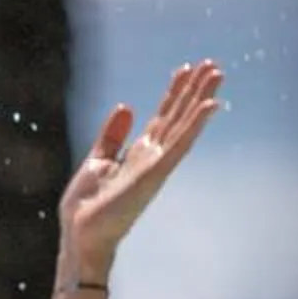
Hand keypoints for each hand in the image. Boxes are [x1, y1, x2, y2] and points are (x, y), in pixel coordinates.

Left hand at [60, 59, 222, 275]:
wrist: (80, 233)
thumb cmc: (86, 206)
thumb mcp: (97, 161)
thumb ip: (113, 135)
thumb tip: (127, 106)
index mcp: (138, 153)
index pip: (163, 117)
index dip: (175, 92)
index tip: (186, 69)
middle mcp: (153, 157)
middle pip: (179, 116)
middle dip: (195, 89)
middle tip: (213, 65)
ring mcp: (157, 165)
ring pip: (185, 124)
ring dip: (202, 99)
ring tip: (217, 74)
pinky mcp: (156, 174)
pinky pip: (180, 144)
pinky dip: (195, 124)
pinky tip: (210, 105)